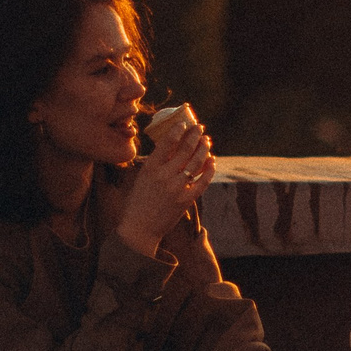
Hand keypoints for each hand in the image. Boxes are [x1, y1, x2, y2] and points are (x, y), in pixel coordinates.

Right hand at [116, 111, 214, 255]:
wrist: (140, 227)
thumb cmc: (139, 200)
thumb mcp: (142, 177)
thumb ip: (156, 163)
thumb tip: (171, 145)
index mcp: (150, 168)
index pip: (167, 143)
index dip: (178, 130)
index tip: (184, 123)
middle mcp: (164, 176)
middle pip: (185, 150)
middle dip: (195, 136)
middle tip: (200, 128)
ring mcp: (176, 188)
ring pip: (196, 163)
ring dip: (203, 149)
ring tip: (206, 141)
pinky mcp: (186, 200)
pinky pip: (202, 181)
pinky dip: (209, 169)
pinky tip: (212, 161)